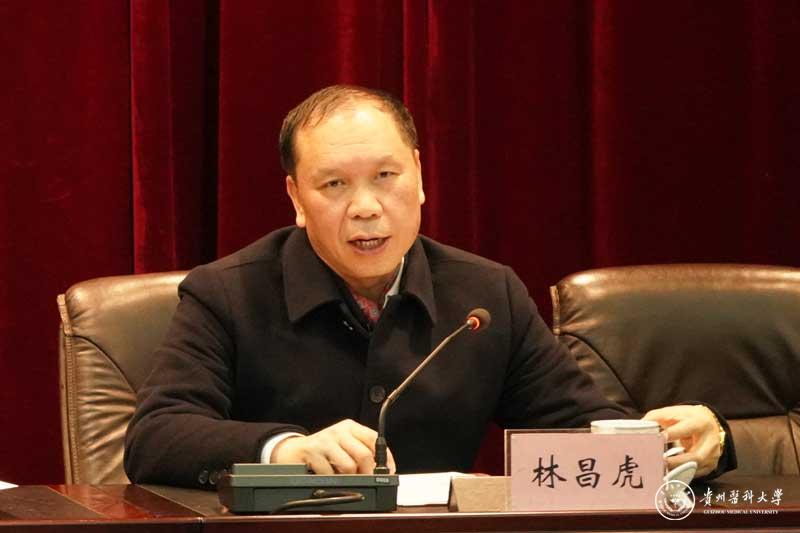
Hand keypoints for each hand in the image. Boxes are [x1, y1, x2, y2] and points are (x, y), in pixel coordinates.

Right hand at [271, 419, 395, 474]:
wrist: (293, 450)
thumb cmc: (323, 450)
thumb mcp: (344, 445)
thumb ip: (361, 452)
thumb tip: (383, 470)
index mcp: (350, 427)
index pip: (375, 439)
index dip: (385, 458)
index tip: (388, 472)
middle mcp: (338, 431)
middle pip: (364, 455)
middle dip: (368, 473)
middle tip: (365, 481)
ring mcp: (325, 441)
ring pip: (349, 466)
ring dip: (349, 479)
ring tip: (344, 478)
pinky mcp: (312, 452)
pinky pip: (331, 474)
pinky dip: (333, 481)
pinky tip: (329, 476)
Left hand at [643, 405, 721, 476]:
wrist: (710, 423)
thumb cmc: (686, 418)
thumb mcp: (673, 412)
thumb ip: (656, 417)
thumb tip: (639, 425)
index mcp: (700, 423)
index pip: (687, 429)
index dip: (672, 434)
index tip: (658, 439)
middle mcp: (710, 441)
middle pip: (696, 456)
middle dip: (676, 462)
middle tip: (659, 462)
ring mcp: (712, 455)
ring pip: (696, 468)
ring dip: (677, 472)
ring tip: (661, 472)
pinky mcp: (711, 466)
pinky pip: (695, 474)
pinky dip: (681, 475)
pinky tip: (669, 476)